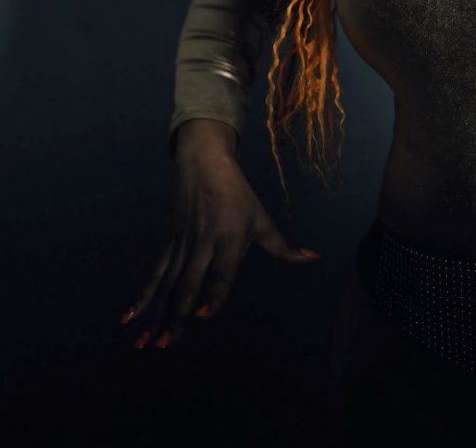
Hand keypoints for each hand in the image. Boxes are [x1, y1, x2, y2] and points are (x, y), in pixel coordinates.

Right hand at [119, 142, 320, 349]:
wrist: (204, 163)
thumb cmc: (239, 194)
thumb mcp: (262, 218)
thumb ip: (282, 246)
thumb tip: (313, 258)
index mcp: (230, 237)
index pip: (222, 271)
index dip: (213, 292)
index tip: (203, 315)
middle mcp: (204, 243)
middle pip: (190, 284)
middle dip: (178, 315)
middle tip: (168, 344)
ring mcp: (184, 244)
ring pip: (170, 284)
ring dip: (158, 315)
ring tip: (149, 343)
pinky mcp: (171, 242)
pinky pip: (156, 273)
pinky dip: (143, 296)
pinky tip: (130, 318)